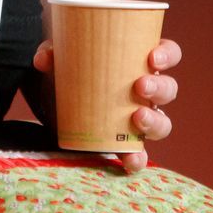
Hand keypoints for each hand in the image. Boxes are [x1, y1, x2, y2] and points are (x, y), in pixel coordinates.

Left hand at [33, 36, 181, 172]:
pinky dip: (137, 158)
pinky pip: (139, 153)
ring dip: (155, 121)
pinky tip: (130, 160)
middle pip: (168, 89)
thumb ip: (51, 52)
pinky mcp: (122, 142)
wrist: (56, 97)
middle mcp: (145, 90)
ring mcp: (137, 117)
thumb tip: (44, 58)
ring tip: (138, 117)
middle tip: (140, 86)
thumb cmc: (72, 67)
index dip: (167, 54)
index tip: (152, 57)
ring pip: (162, 122)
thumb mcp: (62, 55)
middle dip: (159, 88)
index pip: (168, 53)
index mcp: (139, 61)